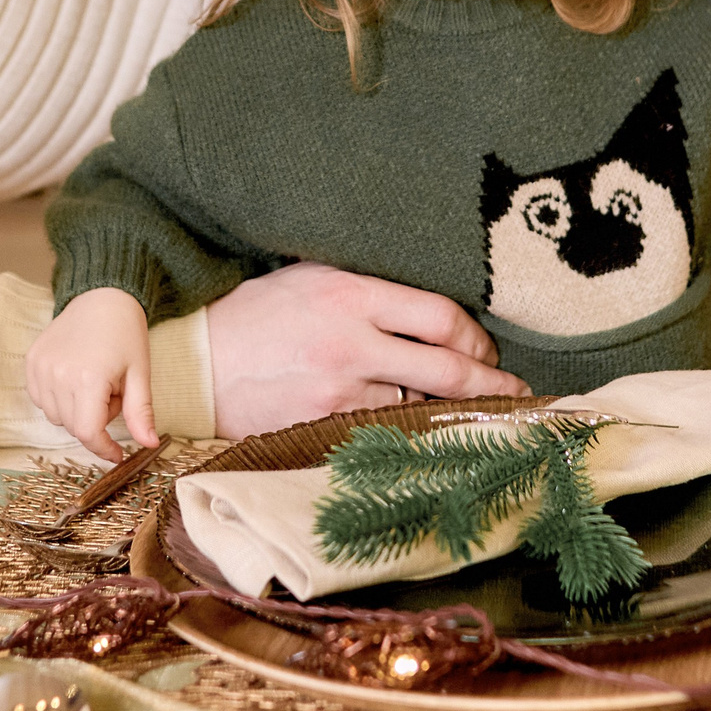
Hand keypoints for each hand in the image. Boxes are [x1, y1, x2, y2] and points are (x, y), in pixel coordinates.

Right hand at [26, 287, 153, 462]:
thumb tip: (148, 445)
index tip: (117, 454)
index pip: (88, 433)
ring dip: (76, 411)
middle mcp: (58, 375)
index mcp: (88, 379)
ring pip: (55, 416)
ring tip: (95, 382)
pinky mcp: (31, 361)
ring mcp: (40, 368)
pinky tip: (76, 377)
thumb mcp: (140, 374)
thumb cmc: (126, 333)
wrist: (102, 296)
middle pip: (72, 427)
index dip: (103, 448)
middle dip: (95, 422)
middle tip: (113, 395)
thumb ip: (141, 413)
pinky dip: (58, 399)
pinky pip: (41, 399)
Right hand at [207, 262, 528, 439]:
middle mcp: (350, 342)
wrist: (194, 364)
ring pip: (418, 407)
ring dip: (448, 413)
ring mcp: (337, 390)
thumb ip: (366, 286)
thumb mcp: (309, 276)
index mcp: (351, 293)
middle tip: (515, 393)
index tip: (487, 350)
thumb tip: (426, 304)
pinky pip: (380, 431)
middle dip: (491, 385)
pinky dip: (403, 430)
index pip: (441, 317)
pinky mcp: (321, 425)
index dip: (476, 339)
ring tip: (475, 415)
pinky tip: (420, 434)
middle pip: (446, 370)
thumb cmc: (254, 314)